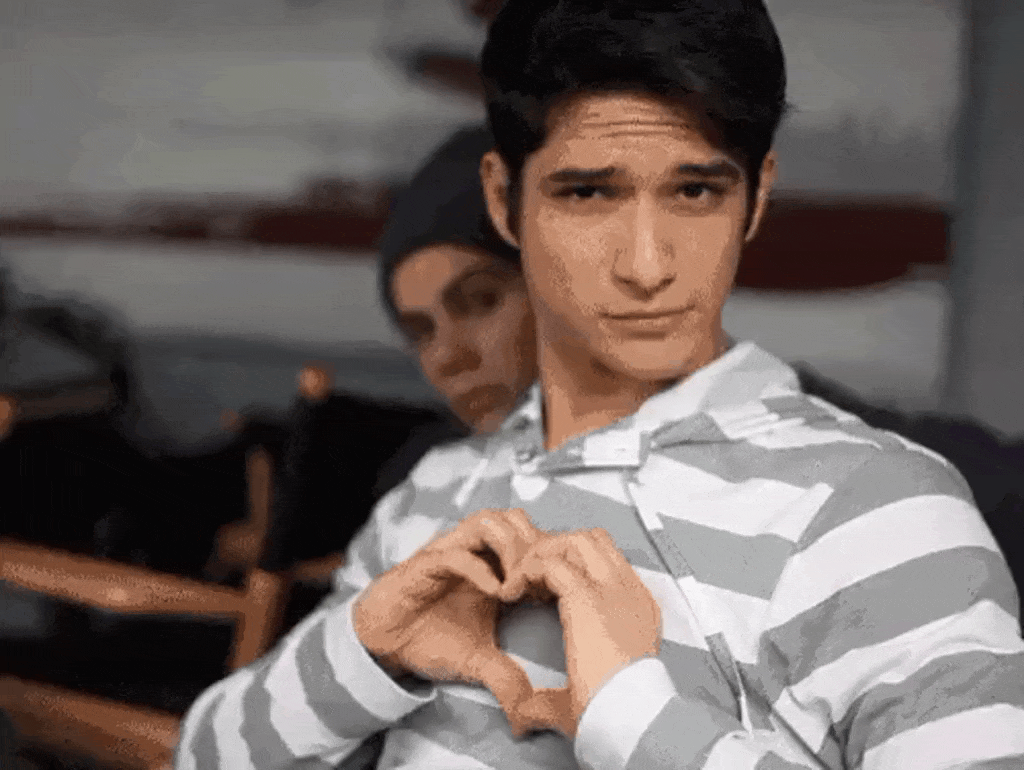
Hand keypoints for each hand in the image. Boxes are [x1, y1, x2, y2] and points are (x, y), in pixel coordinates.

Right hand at [353, 508, 541, 723]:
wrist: (384, 646)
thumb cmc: (430, 641)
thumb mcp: (478, 661)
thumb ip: (506, 675)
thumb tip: (529, 705)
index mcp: (493, 568)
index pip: (532, 539)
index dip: (550, 558)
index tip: (561, 591)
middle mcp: (474, 553)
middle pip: (516, 519)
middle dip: (534, 547)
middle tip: (541, 583)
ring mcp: (451, 554)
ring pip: (489, 522)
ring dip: (510, 549)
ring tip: (517, 586)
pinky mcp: (426, 564)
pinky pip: (457, 553)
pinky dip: (481, 568)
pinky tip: (495, 593)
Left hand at [500, 529, 661, 736]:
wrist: (628, 719)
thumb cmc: (612, 716)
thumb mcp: (584, 697)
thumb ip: (549, 699)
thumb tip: (520, 718)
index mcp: (637, 610)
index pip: (607, 563)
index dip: (572, 568)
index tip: (543, 593)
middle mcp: (628, 591)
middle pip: (592, 540)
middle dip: (556, 550)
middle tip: (527, 579)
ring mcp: (612, 589)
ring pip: (574, 541)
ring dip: (541, 553)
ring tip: (517, 581)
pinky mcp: (587, 596)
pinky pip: (549, 562)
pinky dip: (525, 571)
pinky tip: (508, 594)